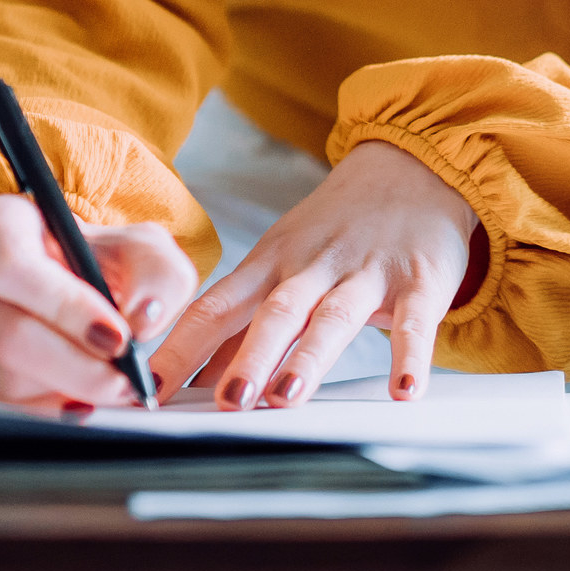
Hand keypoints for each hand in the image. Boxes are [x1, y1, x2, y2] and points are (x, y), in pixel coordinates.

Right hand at [0, 192, 199, 410]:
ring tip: (107, 390)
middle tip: (123, 384)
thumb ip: (157, 273)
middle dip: (75, 368)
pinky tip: (72, 410)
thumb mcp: (140, 248)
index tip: (117, 338)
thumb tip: (143, 319)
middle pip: (4, 333)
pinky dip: (33, 418)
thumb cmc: (96, 260)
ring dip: (61, 394)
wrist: (66, 278)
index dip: (64, 308)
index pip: (11, 267)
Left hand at [150, 141, 476, 406]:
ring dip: (310, 356)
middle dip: (248, 357)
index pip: (215, 308)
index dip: (181, 348)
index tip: (150, 391)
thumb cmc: (337, 229)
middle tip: (226, 402)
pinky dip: (409, 355)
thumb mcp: (280, 264)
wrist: (414, 168)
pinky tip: (404, 389)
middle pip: (274, 312)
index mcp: (270, 264)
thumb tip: (189, 383)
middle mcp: (312, 267)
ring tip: (288, 396)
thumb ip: (240, 326)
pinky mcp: (419, 281)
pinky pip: (414, 322)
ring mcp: (366, 272)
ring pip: (333, 316)